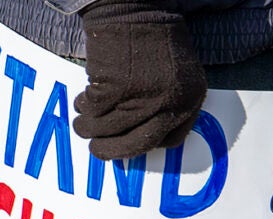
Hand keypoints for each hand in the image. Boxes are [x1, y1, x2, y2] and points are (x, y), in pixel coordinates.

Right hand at [75, 0, 206, 159]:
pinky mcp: (116, 87)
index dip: (144, 146)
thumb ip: (168, 103)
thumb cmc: (153, 37)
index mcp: (190, 99)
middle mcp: (171, 102)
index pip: (170, 140)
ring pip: (109, 128)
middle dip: (112, 150)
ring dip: (89, 128)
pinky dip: (84, 106)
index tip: (128, 144)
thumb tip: (142, 134)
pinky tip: (82, 99)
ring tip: (82, 122)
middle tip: (96, 150)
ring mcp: (144, 96)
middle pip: (138, 143)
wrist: (135, 5)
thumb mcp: (177, 72)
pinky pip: (94, 109)